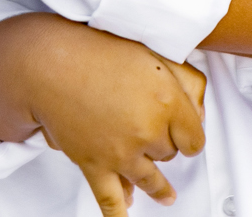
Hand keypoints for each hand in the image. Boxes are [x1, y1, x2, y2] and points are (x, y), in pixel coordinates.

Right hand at [0, 14, 206, 215]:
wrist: (51, 64)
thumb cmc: (98, 52)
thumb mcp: (155, 54)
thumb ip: (187, 81)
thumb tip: (200, 110)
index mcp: (167, 102)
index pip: (195, 138)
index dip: (190, 134)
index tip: (186, 133)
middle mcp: (148, 131)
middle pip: (170, 154)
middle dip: (164, 142)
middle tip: (151, 128)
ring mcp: (122, 153)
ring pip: (152, 178)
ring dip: (160, 187)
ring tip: (167, 195)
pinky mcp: (96, 165)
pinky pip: (112, 199)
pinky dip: (120, 214)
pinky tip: (128, 215)